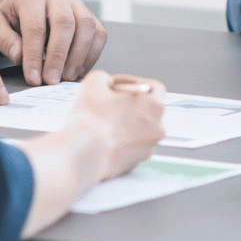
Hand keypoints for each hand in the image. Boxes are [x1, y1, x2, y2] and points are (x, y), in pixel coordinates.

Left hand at [0, 0, 107, 86]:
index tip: (33, 77)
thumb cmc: (12, 18)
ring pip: (87, 26)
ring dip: (79, 55)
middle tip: (52, 80)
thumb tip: (20, 56)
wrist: (29, 4)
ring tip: (67, 77)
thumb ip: (3, 39)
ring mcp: (77, 4)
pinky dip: (92, 54)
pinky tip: (79, 70)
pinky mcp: (91, 16)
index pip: (35, 27)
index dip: (35, 55)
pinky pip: (99, 33)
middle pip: (65, 23)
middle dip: (59, 55)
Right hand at [15, 72, 165, 236]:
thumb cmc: (91, 119)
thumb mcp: (94, 82)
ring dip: (124, 123)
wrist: (83, 153)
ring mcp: (147, 148)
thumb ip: (105, 78)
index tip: (116, 86)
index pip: (152, 87)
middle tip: (109, 102)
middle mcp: (157, 128)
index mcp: (154, 106)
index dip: (132, 83)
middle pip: (147, 109)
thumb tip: (105, 83)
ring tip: (103, 121)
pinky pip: (130, 147)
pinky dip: (119, 141)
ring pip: (138, 130)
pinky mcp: (134, 163)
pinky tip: (103, 138)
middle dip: (129, 104)